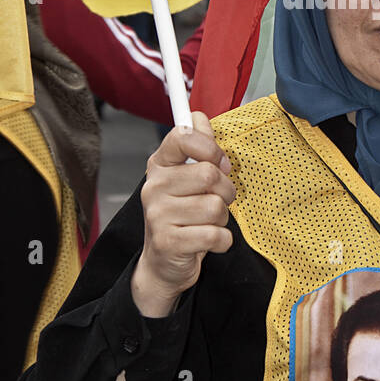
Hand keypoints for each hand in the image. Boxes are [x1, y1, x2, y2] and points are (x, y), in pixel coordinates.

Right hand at [132, 112, 235, 315]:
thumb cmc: (180, 216)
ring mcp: (158, 215)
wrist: (163, 264)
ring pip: (216, 206)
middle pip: (209, 174)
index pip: (183, 135)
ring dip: (223, 218)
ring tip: (209, 223)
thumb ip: (196, 146)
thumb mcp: (186, 179)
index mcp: (159, 166)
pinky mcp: (169, 242)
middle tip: (218, 201)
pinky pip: (216, 235)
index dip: (210, 147)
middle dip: (225, 191)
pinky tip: (210, 241)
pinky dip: (222, 241)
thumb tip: (199, 116)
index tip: (218, 162)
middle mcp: (154, 187)